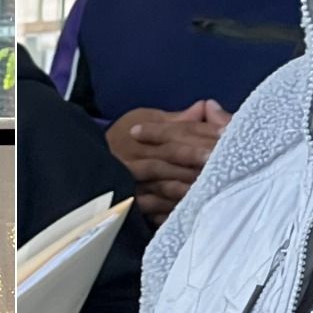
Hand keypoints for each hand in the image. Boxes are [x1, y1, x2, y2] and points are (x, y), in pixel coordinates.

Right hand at [107, 102, 231, 225]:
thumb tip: (205, 106)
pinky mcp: (134, 202)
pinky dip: (172, 206)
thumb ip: (177, 119)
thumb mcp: (143, 119)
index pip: (178, 131)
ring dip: (187, 181)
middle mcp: (139, 154)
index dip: (202, 132)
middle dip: (196, 155)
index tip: (227, 133)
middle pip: (172, 153)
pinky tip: (189, 206)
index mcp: (145, 132)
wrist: (84, 165)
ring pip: (164, 180)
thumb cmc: (121, 139)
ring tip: (210, 183)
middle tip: (221, 157)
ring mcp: (136, 180)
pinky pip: (154, 206)